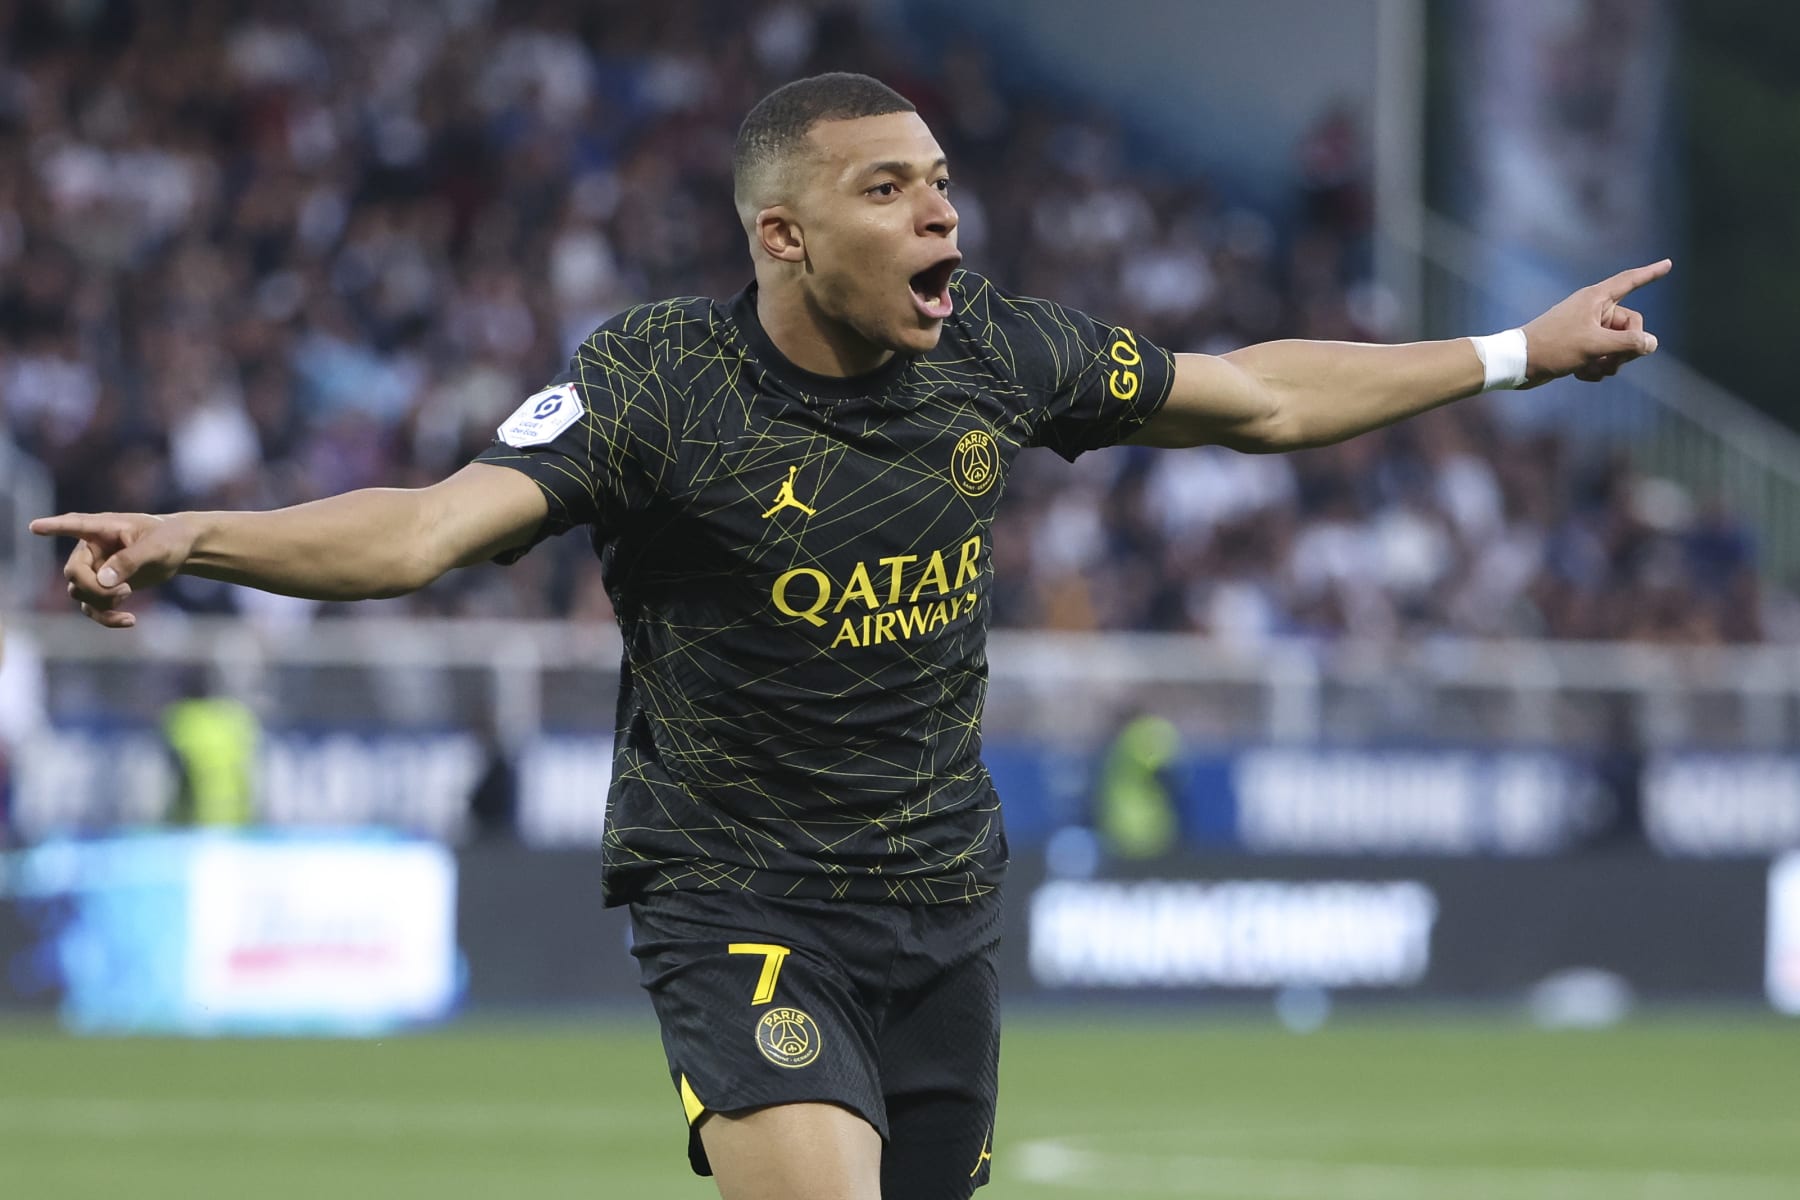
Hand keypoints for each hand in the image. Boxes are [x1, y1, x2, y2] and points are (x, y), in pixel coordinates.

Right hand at [28, 512, 198, 628]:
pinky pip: (93, 608)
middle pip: (74, 573)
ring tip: (128, 593)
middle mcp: (92, 549)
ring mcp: (96, 569)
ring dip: (102, 601)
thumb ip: (129, 561)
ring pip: (80, 593)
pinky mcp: (105, 588)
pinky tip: (130, 621)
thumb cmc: (170, 538)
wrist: (182, 550)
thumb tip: (103, 581)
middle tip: (124, 591)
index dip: (54, 527)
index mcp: (102, 528)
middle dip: (94, 588)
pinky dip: (107, 617)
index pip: (73, 525)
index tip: (35, 527)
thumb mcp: (156, 547)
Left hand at [1519, 259, 1669, 386]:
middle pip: (1631, 327)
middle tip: (1610, 361)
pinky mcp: (1579, 347)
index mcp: (1596, 299)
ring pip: (1618, 346)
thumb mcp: (1595, 346)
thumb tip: (1652, 343)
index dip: (1651, 274)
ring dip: (1610, 362)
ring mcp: (1586, 329)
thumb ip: (1629, 344)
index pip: (1630, 281)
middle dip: (1626, 348)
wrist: (1517, 363)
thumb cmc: (1553, 348)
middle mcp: (1593, 310)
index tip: (1669, 264)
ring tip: (1590, 369)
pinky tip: (1580, 375)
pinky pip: (1603, 357)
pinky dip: (1596, 369)